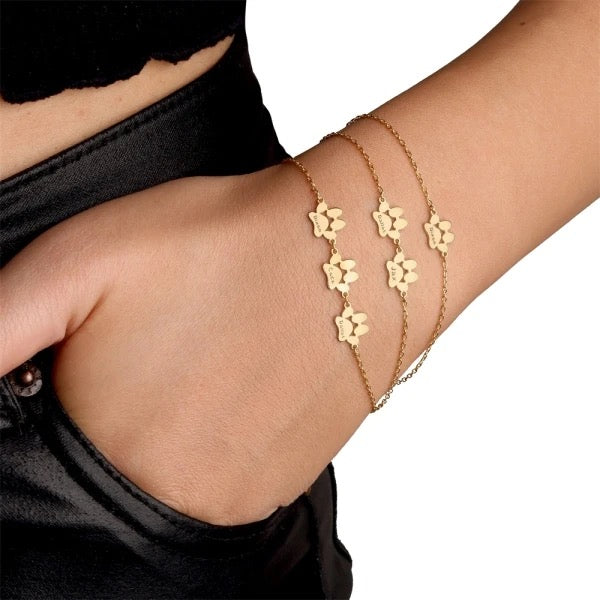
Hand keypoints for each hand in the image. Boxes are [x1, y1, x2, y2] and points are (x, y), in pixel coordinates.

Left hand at [0, 167, 369, 524]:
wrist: (349, 252)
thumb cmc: (217, 243)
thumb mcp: (74, 263)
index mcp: (109, 449)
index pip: (55, 449)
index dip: (74, 388)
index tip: (111, 351)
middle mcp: (175, 492)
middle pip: (118, 462)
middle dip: (127, 407)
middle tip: (167, 345)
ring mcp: (239, 497)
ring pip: (174, 470)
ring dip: (181, 421)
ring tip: (212, 355)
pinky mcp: (285, 484)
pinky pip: (227, 474)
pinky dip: (226, 432)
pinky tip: (248, 377)